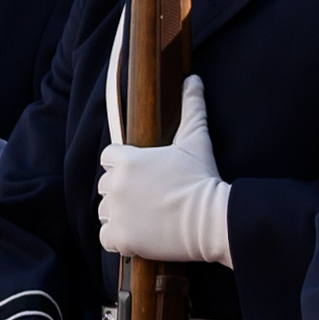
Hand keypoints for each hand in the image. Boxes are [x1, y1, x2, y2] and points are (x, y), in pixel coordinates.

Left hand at [96, 75, 233, 264]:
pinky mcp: (120, 239)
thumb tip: (192, 80)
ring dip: (120, 215)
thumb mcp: (196, 140)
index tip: (145, 174)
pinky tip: (140, 234)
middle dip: (123, 191)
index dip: (124, 165)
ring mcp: (116, 213)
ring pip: (105, 212)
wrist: (213, 219)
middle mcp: (115, 185)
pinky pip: (106, 239)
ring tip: (148, 216)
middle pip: (105, 186)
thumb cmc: (203, 178)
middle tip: (151, 197)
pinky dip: (119, 240)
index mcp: (126, 160)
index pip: (108, 158)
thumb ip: (191, 108)